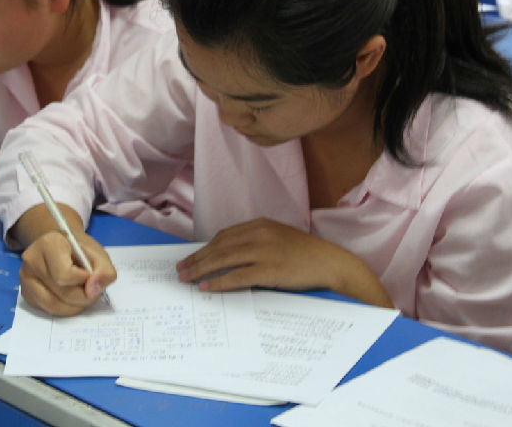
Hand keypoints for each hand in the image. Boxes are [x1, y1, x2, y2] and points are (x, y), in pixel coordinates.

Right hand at [15, 204, 116, 315]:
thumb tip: (92, 291)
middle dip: (84, 297)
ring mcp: (25, 278)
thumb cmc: (80, 251)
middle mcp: (32, 260)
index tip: (91, 275)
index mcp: (49, 243)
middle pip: (62, 293)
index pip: (64, 275)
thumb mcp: (99, 254)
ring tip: (82, 294)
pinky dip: (64, 309)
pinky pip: (47, 310)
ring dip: (75, 306)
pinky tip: (70, 297)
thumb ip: (104, 271)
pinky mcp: (25, 293)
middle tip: (92, 289)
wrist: (61, 247)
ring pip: (53, 306)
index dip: (84, 281)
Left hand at [176, 218, 392, 307]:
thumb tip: (230, 256)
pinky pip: (237, 276)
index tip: (191, 257)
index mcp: (260, 225)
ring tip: (186, 278)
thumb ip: (257, 243)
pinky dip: (218, 281)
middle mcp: (259, 234)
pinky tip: (206, 287)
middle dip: (196, 258)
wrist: (331, 263)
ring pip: (223, 259)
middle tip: (180, 269)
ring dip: (201, 269)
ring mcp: (264, 251)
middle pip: (218, 246)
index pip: (224, 235)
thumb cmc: (306, 255)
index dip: (205, 248)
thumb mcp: (279, 239)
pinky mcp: (269, 269)